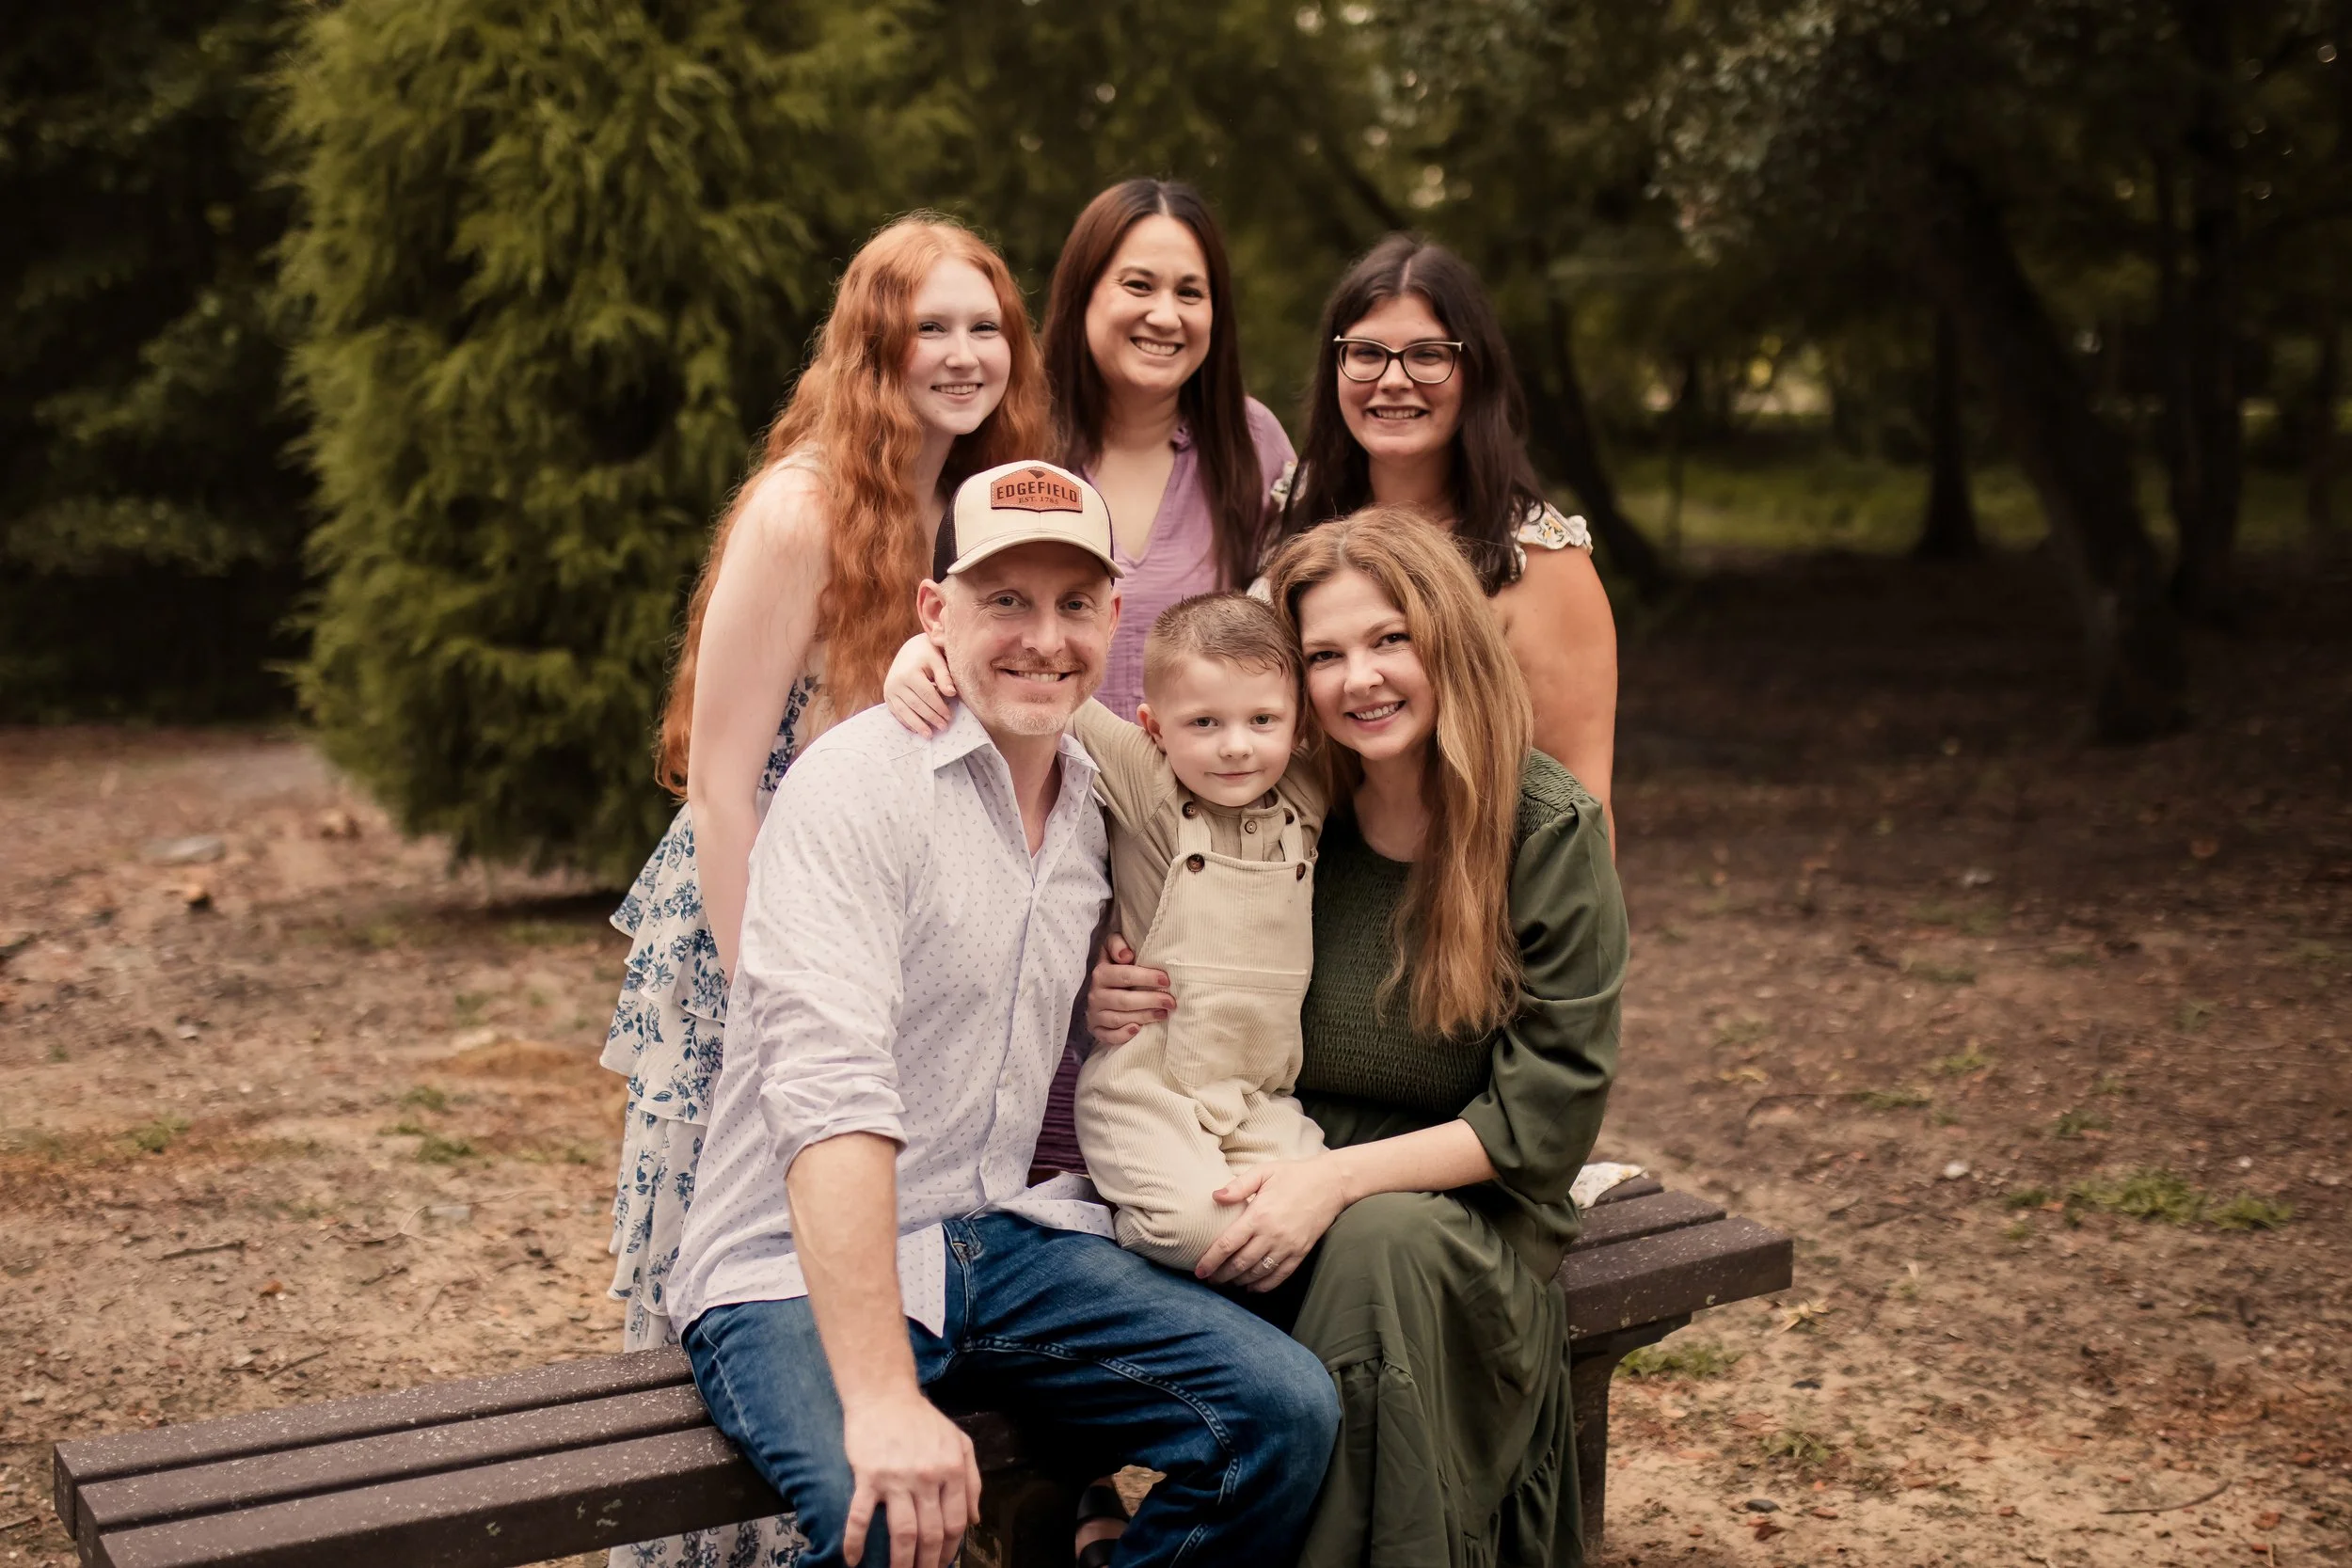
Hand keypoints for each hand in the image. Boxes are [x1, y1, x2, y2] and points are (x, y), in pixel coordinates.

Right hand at [839, 1388, 983, 1567]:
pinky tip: (852, 1560)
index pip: (954, 1523)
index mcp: (952, 1470)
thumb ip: (972, 1481)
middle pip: (931, 1534)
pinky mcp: (867, 1477)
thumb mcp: (960, 1443)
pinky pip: (859, 1517)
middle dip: (928, 1563)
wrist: (885, 1395)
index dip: (949, 1550)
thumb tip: (974, 1519)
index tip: (942, 1563)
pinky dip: (854, 1542)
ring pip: (902, 1533)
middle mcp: (927, 1477)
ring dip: (901, 1562)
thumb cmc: (924, 1421)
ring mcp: (896, 1478)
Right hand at [882, 634, 956, 735]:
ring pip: (904, 711)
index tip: (949, 716)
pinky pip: (896, 712)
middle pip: (916, 705)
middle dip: (930, 718)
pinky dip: (906, 722)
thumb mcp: (937, 660)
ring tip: (929, 735)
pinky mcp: (887, 695)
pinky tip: (916, 729)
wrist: (909, 650)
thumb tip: (952, 693)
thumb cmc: (927, 654)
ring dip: (917, 725)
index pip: (927, 695)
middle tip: (943, 727)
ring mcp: (890, 690)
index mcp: (909, 673)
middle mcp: (896, 682)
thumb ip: (944, 676)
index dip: (939, 707)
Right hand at [1085, 932, 1174, 1048]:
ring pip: (1119, 1018)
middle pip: (1124, 1000)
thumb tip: (1126, 955)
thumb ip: (1116, 944)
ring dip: (1144, 1017)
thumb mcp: (1112, 949)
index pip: (1124, 975)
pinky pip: (1108, 1036)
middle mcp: (1095, 995)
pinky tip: (1139, 1030)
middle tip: (1171, 1002)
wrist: (1100, 989)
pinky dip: (1123, 1035)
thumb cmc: (1115, 968)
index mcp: (1100, 973)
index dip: (1146, 977)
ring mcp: (1094, 1014)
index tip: (1166, 980)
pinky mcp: (1096, 1030)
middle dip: (1150, 1000)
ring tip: (1164, 1014)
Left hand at [1196, 1156, 1351, 1291]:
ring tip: (1226, 1282)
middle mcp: (1272, 1234)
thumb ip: (1238, 1185)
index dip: (1210, 1261)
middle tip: (1209, 1279)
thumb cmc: (1293, 1175)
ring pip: (1257, 1273)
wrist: (1331, 1183)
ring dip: (1239, 1281)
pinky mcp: (1301, 1252)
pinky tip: (1252, 1287)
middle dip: (1221, 1275)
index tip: (1199, 1271)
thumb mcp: (1264, 1171)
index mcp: (1259, 1215)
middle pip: (1239, 1264)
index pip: (1227, 1245)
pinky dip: (1263, 1285)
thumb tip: (1214, 1197)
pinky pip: (1279, 1276)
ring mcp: (1288, 1246)